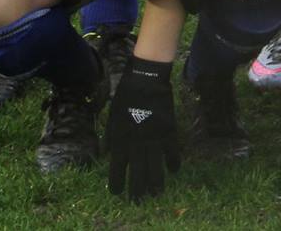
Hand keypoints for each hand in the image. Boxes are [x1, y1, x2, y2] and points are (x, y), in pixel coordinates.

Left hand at [106, 58, 178, 200]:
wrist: (146, 79)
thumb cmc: (126, 96)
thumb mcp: (112, 116)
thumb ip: (110, 136)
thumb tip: (107, 153)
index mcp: (120, 139)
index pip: (117, 167)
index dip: (116, 181)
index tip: (116, 193)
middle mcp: (136, 142)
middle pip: (137, 171)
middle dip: (137, 188)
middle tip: (137, 200)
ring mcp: (153, 137)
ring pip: (155, 165)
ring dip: (155, 181)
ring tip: (156, 194)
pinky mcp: (168, 130)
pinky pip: (171, 150)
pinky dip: (173, 161)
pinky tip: (173, 171)